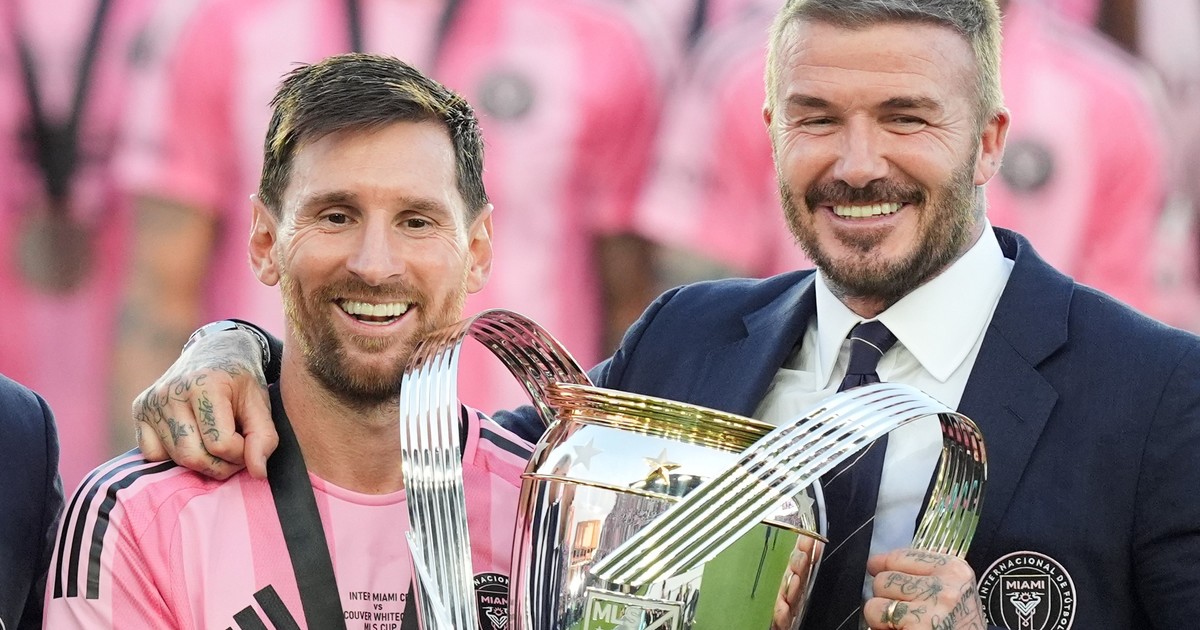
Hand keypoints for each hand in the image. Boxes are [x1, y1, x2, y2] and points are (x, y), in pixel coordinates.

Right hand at [132, 327, 276, 478]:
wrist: (216, 351)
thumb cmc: (240, 380)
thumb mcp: (260, 404)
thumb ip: (263, 438)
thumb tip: (258, 474)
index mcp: (204, 384)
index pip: (220, 444)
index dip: (241, 453)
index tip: (249, 442)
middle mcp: (171, 391)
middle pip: (194, 456)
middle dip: (221, 465)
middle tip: (235, 451)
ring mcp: (151, 401)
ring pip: (175, 459)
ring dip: (202, 462)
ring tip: (217, 443)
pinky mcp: (140, 410)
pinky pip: (154, 454)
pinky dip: (174, 456)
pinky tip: (192, 437)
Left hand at [863, 548, 985, 629]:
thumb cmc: (959, 626)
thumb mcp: (952, 592)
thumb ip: (924, 575)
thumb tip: (877, 563)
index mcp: (955, 570)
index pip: (901, 556)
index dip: (883, 564)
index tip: (875, 567)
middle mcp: (945, 587)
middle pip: (885, 577)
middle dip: (886, 595)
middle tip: (902, 611)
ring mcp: (932, 608)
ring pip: (877, 597)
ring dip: (883, 613)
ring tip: (903, 623)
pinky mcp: (919, 626)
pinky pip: (878, 615)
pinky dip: (881, 625)